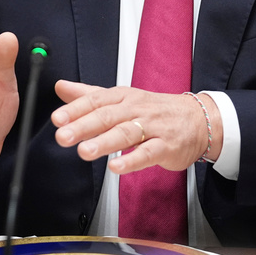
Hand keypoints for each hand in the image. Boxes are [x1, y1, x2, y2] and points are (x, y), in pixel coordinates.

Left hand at [51, 81, 220, 173]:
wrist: (197, 120)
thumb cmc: (156, 110)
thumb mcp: (121, 97)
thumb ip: (89, 95)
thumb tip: (61, 87)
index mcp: (124, 96)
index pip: (96, 100)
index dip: (76, 109)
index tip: (58, 118)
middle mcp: (136, 109)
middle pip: (108, 116)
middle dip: (83, 126)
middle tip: (63, 136)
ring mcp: (152, 127)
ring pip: (126, 133)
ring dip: (104, 142)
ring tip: (84, 151)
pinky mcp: (166, 146)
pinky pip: (148, 152)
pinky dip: (132, 160)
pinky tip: (116, 167)